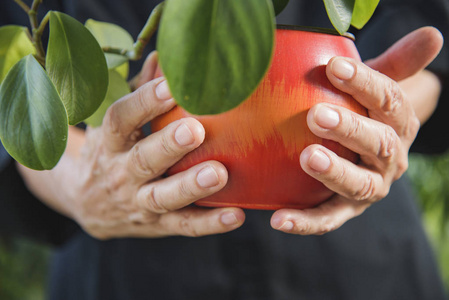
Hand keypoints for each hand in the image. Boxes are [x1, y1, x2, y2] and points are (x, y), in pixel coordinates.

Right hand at [20, 52, 244, 239]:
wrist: (87, 205)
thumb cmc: (110, 153)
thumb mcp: (113, 126)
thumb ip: (137, 94)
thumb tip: (161, 58)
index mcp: (110, 143)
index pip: (121, 119)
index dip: (144, 102)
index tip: (171, 85)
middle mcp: (121, 174)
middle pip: (143, 160)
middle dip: (169, 145)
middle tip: (196, 130)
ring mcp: (138, 203)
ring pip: (162, 197)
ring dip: (190, 186)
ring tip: (218, 173)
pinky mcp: (157, 225)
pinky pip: (183, 226)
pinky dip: (209, 223)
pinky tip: (235, 215)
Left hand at [271, 27, 443, 234]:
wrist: (363, 148)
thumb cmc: (361, 110)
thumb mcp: (376, 85)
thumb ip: (396, 63)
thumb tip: (432, 34)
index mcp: (399, 123)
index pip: (389, 100)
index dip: (365, 83)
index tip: (334, 67)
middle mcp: (390, 158)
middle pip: (378, 144)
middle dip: (350, 130)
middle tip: (317, 115)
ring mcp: (370, 187)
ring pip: (358, 184)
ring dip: (335, 173)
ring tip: (308, 158)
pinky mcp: (345, 210)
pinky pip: (327, 219)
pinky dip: (305, 222)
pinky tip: (278, 219)